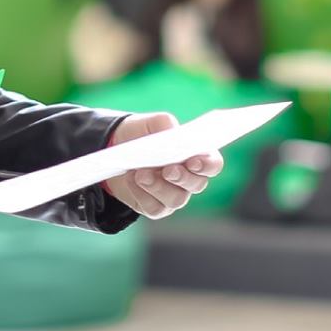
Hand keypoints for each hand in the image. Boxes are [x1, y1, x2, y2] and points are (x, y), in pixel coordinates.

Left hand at [102, 112, 222, 219]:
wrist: (117, 148)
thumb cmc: (142, 134)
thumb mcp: (151, 123)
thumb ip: (165, 124)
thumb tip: (171, 132)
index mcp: (197, 156)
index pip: (213, 164)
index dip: (207, 165)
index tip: (193, 161)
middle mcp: (190, 179)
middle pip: (197, 184)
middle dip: (182, 177)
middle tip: (167, 170)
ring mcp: (175, 195)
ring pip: (176, 199)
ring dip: (157, 186)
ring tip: (140, 173)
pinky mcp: (157, 208)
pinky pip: (155, 208)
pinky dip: (141, 194)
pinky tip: (131, 180)